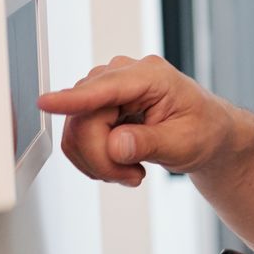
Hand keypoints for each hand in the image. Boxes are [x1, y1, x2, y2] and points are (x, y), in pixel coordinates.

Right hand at [39, 54, 235, 185]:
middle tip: (133, 177)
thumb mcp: (185, 143)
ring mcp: (107, 90)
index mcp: (151, 76)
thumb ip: (150, 143)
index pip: (104, 88)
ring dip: (99, 162)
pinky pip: (78, 138)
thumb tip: (116, 144)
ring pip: (76, 132)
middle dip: (102, 158)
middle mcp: (124, 76)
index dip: (74, 99)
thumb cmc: (204, 131)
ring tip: (132, 171)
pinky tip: (123, 162)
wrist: (207, 133)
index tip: (45, 103)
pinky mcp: (98, 106)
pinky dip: (96, 159)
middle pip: (84, 119)